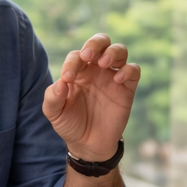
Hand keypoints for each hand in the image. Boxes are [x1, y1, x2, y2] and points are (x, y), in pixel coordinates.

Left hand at [43, 33, 140, 160]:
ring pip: (120, 51)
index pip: (76, 56)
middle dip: (95, 43)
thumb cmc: (70, 124)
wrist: (88, 145)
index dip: (72, 63)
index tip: (67, 79)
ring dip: (113, 52)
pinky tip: (118, 78)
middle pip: (101, 42)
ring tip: (104, 63)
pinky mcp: (127, 88)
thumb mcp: (54, 112)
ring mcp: (112, 77)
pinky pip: (134, 70)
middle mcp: (96, 70)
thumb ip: (53, 96)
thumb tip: (61, 82)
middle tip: (88, 56)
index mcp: (78, 71)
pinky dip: (128, 70)